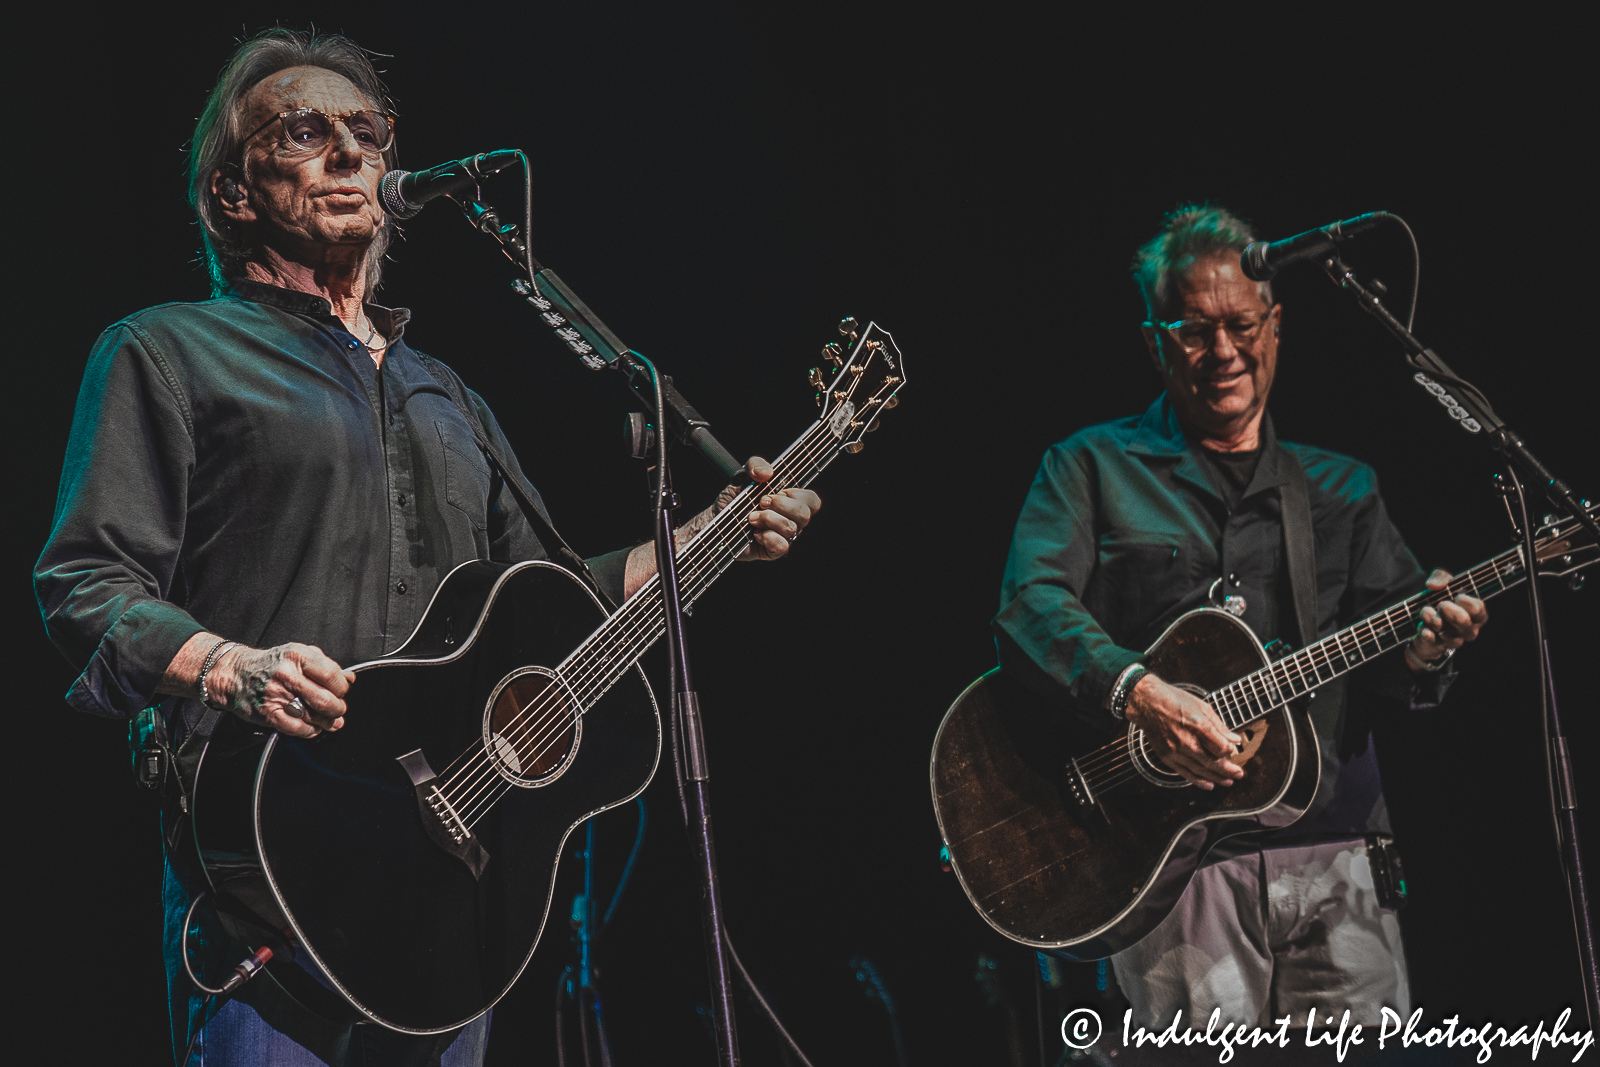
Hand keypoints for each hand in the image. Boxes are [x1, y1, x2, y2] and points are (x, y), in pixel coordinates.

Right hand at [213, 642, 355, 737]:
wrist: (235, 673)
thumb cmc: (272, 664)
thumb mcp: (299, 654)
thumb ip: (326, 665)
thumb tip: (349, 678)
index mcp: (298, 656)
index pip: (332, 676)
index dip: (342, 688)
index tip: (341, 692)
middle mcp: (287, 674)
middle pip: (325, 699)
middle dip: (337, 708)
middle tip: (338, 709)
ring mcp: (276, 695)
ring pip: (313, 716)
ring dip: (326, 722)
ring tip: (329, 721)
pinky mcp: (268, 713)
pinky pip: (296, 728)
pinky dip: (310, 731)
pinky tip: (312, 727)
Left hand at [727, 456, 819, 560]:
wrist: (715, 519)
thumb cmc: (733, 499)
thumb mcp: (742, 476)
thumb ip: (755, 465)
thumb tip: (766, 473)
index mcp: (790, 502)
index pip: (812, 501)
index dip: (798, 495)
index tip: (778, 491)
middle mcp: (790, 520)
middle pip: (804, 514)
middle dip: (781, 505)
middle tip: (761, 502)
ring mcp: (782, 537)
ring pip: (791, 529)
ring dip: (768, 519)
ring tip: (752, 517)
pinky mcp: (772, 551)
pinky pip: (781, 546)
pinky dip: (767, 537)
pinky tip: (755, 534)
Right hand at [1123, 673, 1244, 789]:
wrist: (1148, 703)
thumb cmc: (1175, 701)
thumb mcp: (1202, 707)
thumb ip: (1219, 726)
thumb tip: (1234, 739)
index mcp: (1199, 726)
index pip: (1222, 748)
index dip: (1230, 751)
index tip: (1231, 749)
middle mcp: (1188, 741)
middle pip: (1213, 763)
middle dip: (1229, 771)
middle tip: (1239, 774)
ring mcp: (1176, 751)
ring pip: (1201, 771)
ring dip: (1217, 778)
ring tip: (1228, 782)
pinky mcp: (1167, 757)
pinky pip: (1186, 773)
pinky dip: (1198, 781)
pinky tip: (1209, 785)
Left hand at [1407, 568, 1487, 670]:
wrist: (1421, 619)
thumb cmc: (1441, 599)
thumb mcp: (1442, 582)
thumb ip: (1440, 577)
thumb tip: (1433, 585)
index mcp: (1475, 613)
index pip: (1478, 609)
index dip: (1467, 602)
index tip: (1457, 596)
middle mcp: (1467, 629)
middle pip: (1466, 624)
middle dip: (1454, 614)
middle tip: (1442, 605)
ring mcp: (1453, 639)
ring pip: (1451, 637)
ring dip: (1436, 622)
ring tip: (1427, 612)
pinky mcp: (1436, 645)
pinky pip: (1434, 643)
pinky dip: (1427, 635)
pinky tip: (1424, 629)